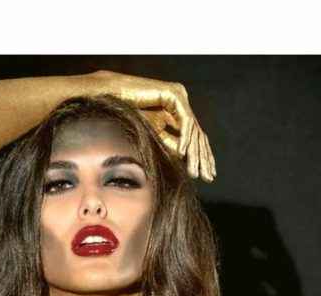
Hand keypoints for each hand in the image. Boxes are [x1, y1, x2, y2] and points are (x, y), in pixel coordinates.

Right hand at [88, 70, 215, 181]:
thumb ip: (170, 143)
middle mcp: (180, 101)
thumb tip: (184, 158)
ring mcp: (178, 96)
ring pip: (193, 129)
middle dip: (202, 157)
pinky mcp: (173, 94)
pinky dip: (185, 138)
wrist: (112, 98)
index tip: (205, 175)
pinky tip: (183, 153)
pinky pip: (184, 120)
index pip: (193, 136)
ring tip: (196, 170)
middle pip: (197, 133)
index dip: (200, 156)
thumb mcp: (153, 135)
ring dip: (195, 152)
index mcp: (176, 109)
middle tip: (208, 177)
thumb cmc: (127, 115)